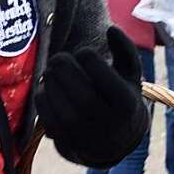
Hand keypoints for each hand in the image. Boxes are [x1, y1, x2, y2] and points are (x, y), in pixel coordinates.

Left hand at [36, 26, 149, 167]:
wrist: (117, 143)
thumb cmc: (121, 98)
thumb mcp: (131, 75)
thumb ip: (125, 50)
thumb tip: (111, 29)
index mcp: (126, 103)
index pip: (101, 74)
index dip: (87, 56)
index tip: (83, 54)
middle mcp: (109, 124)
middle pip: (81, 93)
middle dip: (64, 69)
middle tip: (58, 58)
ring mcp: (88, 137)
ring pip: (63, 109)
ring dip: (50, 83)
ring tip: (50, 72)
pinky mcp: (68, 145)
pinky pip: (49, 120)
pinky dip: (42, 100)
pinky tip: (45, 89)